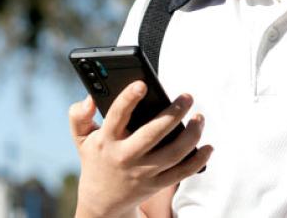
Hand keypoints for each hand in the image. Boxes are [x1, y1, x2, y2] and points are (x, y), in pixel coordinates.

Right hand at [68, 81, 212, 217]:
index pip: (117, 116)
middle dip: (173, 114)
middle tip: (188, 97)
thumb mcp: (81, 139)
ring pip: (173, 154)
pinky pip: (182, 173)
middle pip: (152, 135)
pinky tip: (208, 146)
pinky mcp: (156, 184)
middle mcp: (125, 157)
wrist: (102, 203)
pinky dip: (198, 160)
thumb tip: (89, 98)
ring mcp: (143, 173)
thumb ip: (78, 116)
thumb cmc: (95, 159)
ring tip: (200, 117)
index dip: (128, 99)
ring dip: (191, 135)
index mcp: (106, 141)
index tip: (142, 83)